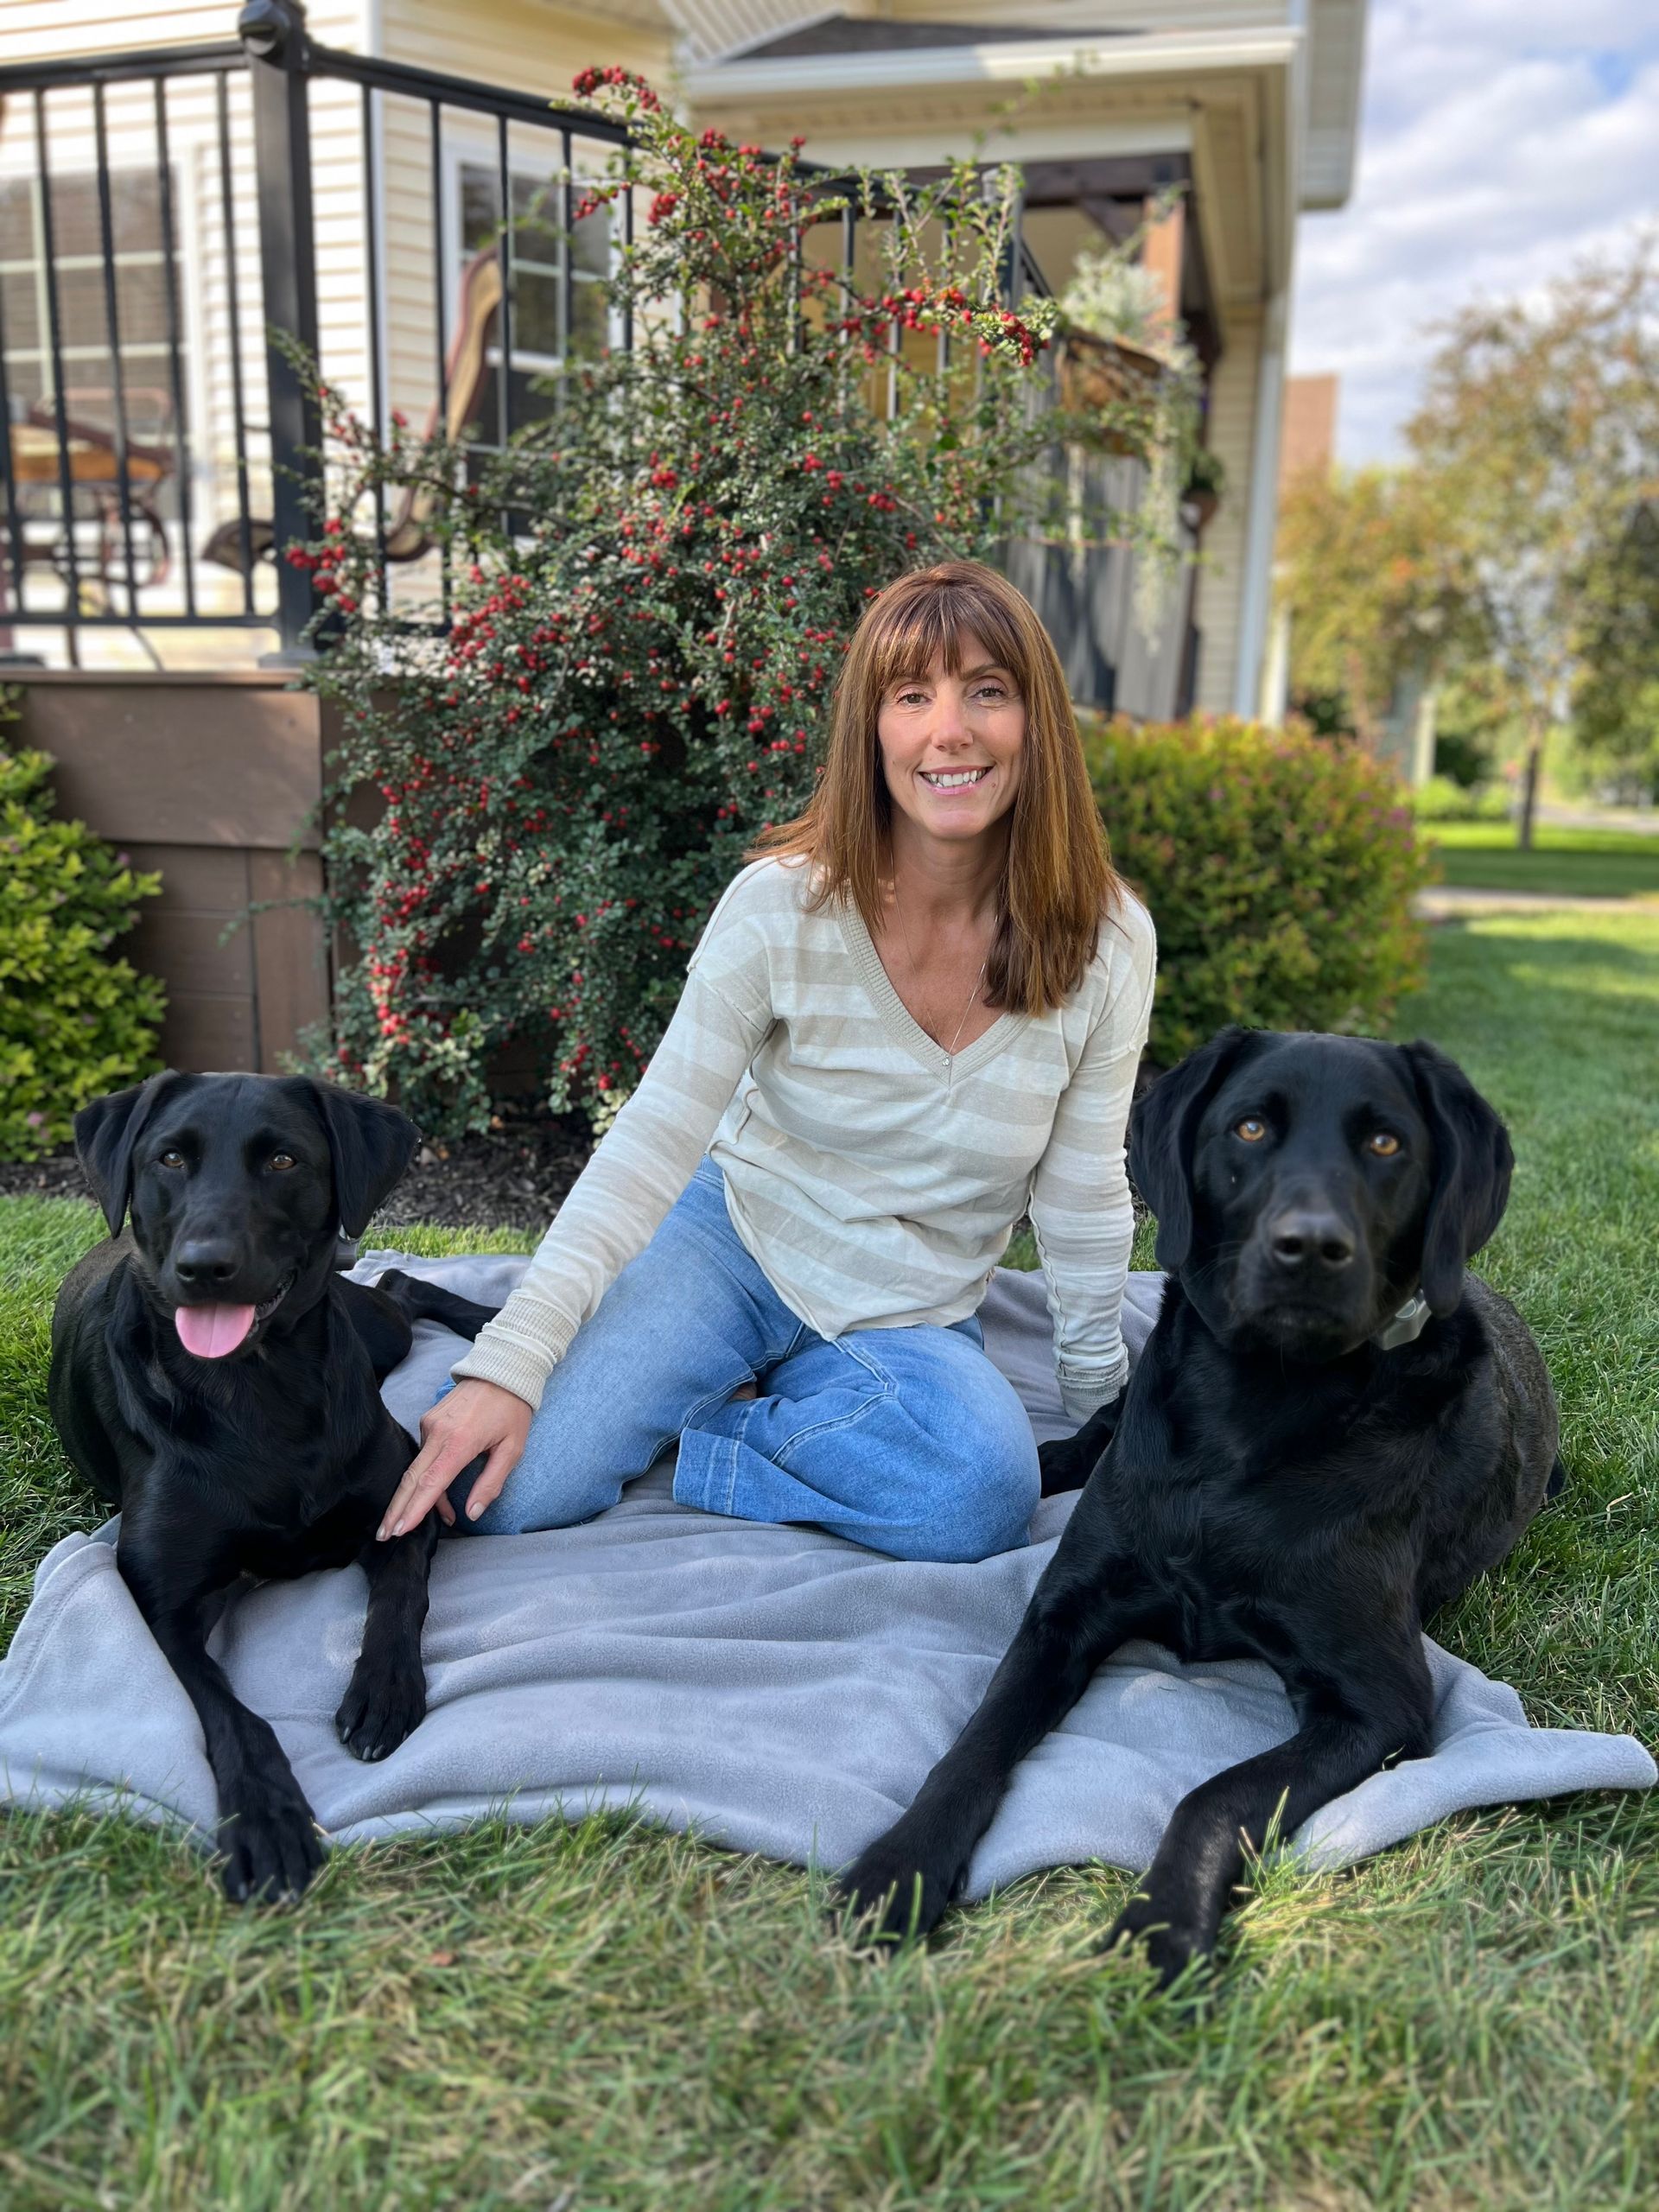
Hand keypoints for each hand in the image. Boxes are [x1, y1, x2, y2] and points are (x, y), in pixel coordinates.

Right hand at [377, 1377, 532, 1538]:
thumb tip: (472, 1513)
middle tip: (384, 1534)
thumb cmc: (512, 1411)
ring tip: (414, 1520)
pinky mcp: (428, 1420)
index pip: (431, 1482)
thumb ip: (490, 1484)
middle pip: (411, 1478)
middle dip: (396, 1509)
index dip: (414, 1509)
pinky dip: (424, 1476)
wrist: (502, 1370)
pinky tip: (432, 1493)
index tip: (399, 1529)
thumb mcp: (512, 1450)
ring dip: (414, 1496)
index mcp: (460, 1442)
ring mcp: (429, 1424)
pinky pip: (422, 1454)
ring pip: (416, 1469)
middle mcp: (438, 1433)